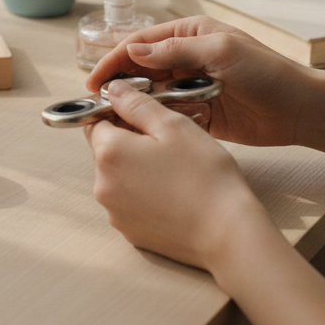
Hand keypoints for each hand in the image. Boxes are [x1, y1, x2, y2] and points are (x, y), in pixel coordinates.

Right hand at [85, 15, 320, 146]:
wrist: (301, 109)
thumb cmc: (267, 72)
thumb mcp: (221, 52)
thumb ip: (176, 51)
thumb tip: (134, 51)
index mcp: (190, 34)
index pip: (142, 44)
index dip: (115, 60)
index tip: (94, 81)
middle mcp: (187, 58)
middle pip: (142, 70)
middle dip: (121, 86)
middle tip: (100, 106)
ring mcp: (193, 87)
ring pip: (154, 96)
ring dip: (138, 107)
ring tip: (118, 122)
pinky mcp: (200, 114)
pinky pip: (170, 116)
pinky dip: (158, 123)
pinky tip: (146, 132)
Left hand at [85, 78, 272, 271]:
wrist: (228, 234)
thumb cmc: (204, 175)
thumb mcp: (173, 125)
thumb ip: (136, 104)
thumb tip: (112, 89)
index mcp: (109, 153)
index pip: (96, 122)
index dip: (118, 113)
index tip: (143, 115)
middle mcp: (103, 186)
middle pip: (105, 151)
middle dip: (128, 141)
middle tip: (165, 140)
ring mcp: (115, 213)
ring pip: (118, 177)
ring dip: (136, 168)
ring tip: (173, 168)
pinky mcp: (130, 233)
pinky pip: (129, 202)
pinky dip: (144, 193)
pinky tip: (173, 192)